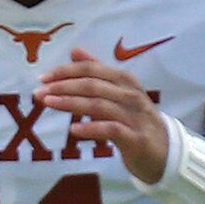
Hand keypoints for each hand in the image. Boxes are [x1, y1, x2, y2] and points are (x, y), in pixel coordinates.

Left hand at [39, 48, 170, 182]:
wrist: (165, 151)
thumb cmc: (136, 120)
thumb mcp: (119, 92)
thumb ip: (97, 72)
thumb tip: (74, 51)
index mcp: (124, 80)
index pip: (91, 69)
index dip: (66, 71)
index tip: (43, 78)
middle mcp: (130, 95)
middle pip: (92, 85)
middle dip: (63, 87)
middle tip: (39, 92)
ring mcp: (134, 116)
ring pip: (99, 105)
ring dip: (71, 103)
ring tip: (49, 104)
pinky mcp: (136, 139)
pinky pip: (111, 130)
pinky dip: (91, 128)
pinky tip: (74, 130)